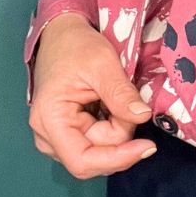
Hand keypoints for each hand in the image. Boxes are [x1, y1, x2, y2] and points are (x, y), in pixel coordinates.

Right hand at [27, 13, 156, 177]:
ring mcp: (57, 138)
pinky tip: (110, 106)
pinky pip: (99, 143)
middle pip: (96, 156)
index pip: (83, 161)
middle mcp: (48, 136)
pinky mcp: (69, 134)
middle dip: (121, 134)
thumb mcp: (102, 63)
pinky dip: (113, 127)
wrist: (61, 35)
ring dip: (118, 130)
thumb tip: (142, 117)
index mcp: (49, 120)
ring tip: (116, 98)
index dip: (118, 159)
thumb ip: (120, 93)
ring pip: (101, 151)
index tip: (147, 146)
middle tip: (129, 101)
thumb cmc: (75, 46)